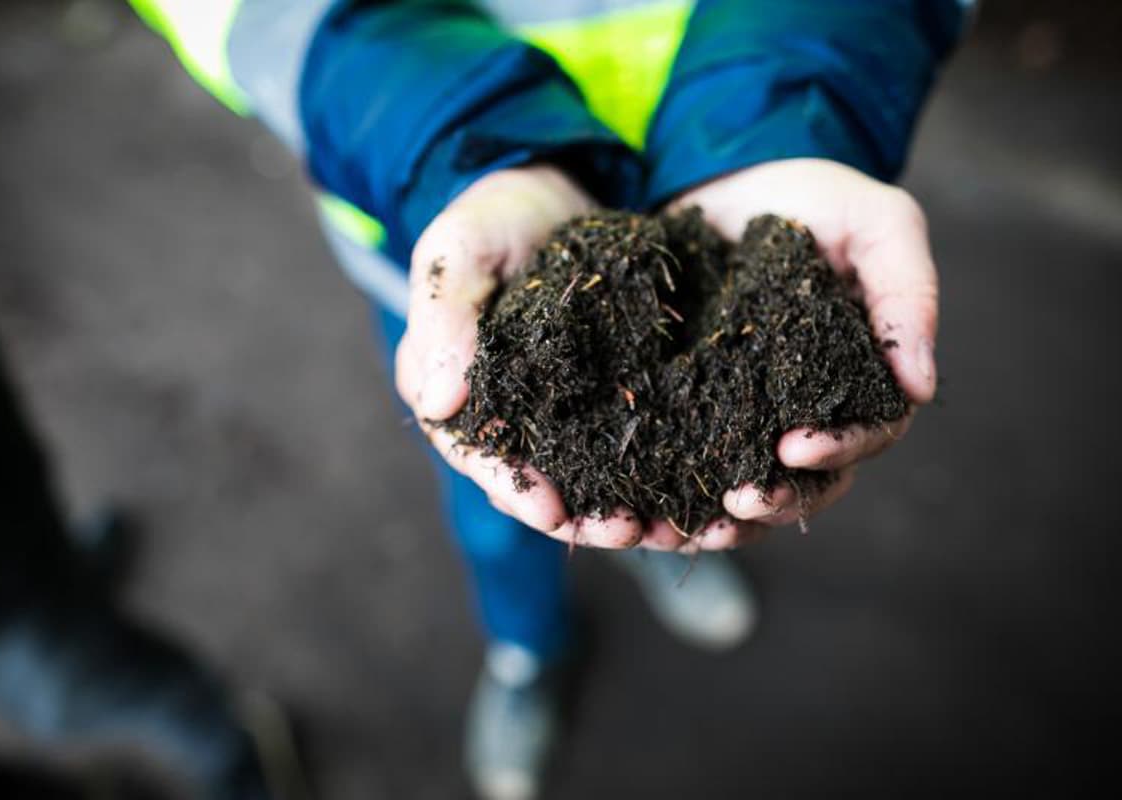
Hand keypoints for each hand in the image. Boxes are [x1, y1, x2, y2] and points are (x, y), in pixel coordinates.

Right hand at [398, 166, 666, 548]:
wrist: (552, 186)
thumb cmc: (492, 215)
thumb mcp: (459, 250)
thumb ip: (445, 318)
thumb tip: (436, 401)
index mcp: (459, 393)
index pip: (478, 455)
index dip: (514, 488)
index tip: (551, 512)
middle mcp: (511, 415)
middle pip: (540, 482)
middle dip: (583, 516)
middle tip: (628, 533)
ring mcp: (565, 408)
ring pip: (593, 474)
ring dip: (629, 505)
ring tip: (672, 527)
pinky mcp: (614, 392)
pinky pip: (636, 439)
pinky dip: (664, 467)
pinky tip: (702, 486)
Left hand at [671, 158, 938, 533]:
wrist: (726, 179)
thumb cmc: (813, 197)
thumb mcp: (877, 221)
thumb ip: (907, 292)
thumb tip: (923, 388)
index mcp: (861, 378)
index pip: (864, 435)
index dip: (836, 450)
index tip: (794, 448)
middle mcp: (808, 409)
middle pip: (806, 482)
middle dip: (775, 501)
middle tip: (735, 505)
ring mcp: (748, 414)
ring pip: (747, 488)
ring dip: (721, 519)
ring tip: (687, 531)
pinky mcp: (692, 407)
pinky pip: (686, 464)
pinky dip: (669, 493)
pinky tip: (640, 513)